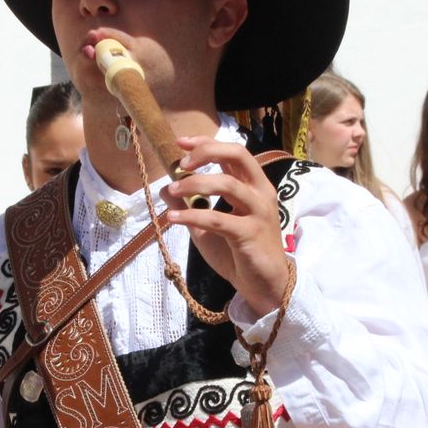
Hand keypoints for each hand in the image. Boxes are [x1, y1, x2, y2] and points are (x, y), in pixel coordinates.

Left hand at [159, 137, 290, 315]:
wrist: (262, 285)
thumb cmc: (238, 254)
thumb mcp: (207, 228)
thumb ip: (190, 207)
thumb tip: (166, 188)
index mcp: (253, 186)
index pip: (232, 153)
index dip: (206, 143)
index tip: (181, 142)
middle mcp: (260, 192)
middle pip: (237, 155)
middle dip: (207, 152)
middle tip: (181, 164)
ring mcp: (258, 211)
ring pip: (227, 184)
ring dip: (194, 184)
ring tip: (173, 191)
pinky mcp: (251, 233)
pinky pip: (218, 218)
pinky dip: (192, 216)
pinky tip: (173, 218)